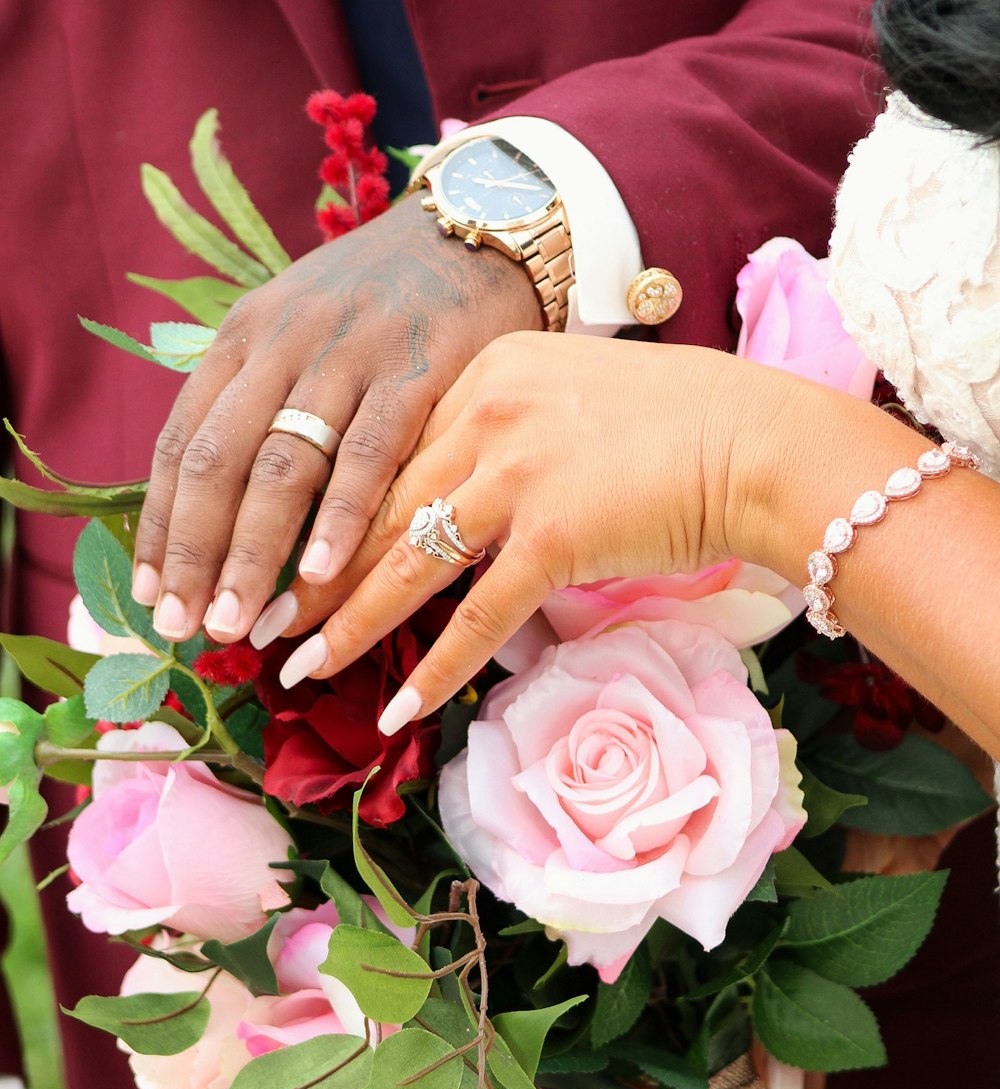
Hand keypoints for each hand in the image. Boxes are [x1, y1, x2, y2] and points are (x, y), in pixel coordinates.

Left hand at [132, 193, 540, 644]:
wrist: (475, 230)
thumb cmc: (385, 299)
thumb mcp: (302, 328)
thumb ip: (261, 397)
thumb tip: (220, 502)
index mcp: (245, 335)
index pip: (184, 442)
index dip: (163, 526)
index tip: (152, 596)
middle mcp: (282, 342)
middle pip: (220, 462)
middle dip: (196, 553)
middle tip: (185, 628)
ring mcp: (347, 355)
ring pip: (282, 467)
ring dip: (254, 553)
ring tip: (240, 624)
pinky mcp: (414, 371)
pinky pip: (366, 455)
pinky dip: (340, 519)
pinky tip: (323, 576)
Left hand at [267, 333, 746, 721]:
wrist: (756, 440)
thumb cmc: (678, 422)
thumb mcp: (570, 396)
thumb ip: (505, 430)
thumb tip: (456, 491)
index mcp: (484, 376)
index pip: (386, 453)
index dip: (328, 512)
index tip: (281, 550)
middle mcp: (487, 416)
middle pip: (377, 508)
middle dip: (308, 573)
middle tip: (257, 618)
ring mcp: (519, 473)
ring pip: (408, 563)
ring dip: (346, 625)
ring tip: (296, 670)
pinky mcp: (556, 534)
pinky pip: (480, 614)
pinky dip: (438, 669)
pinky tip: (400, 712)